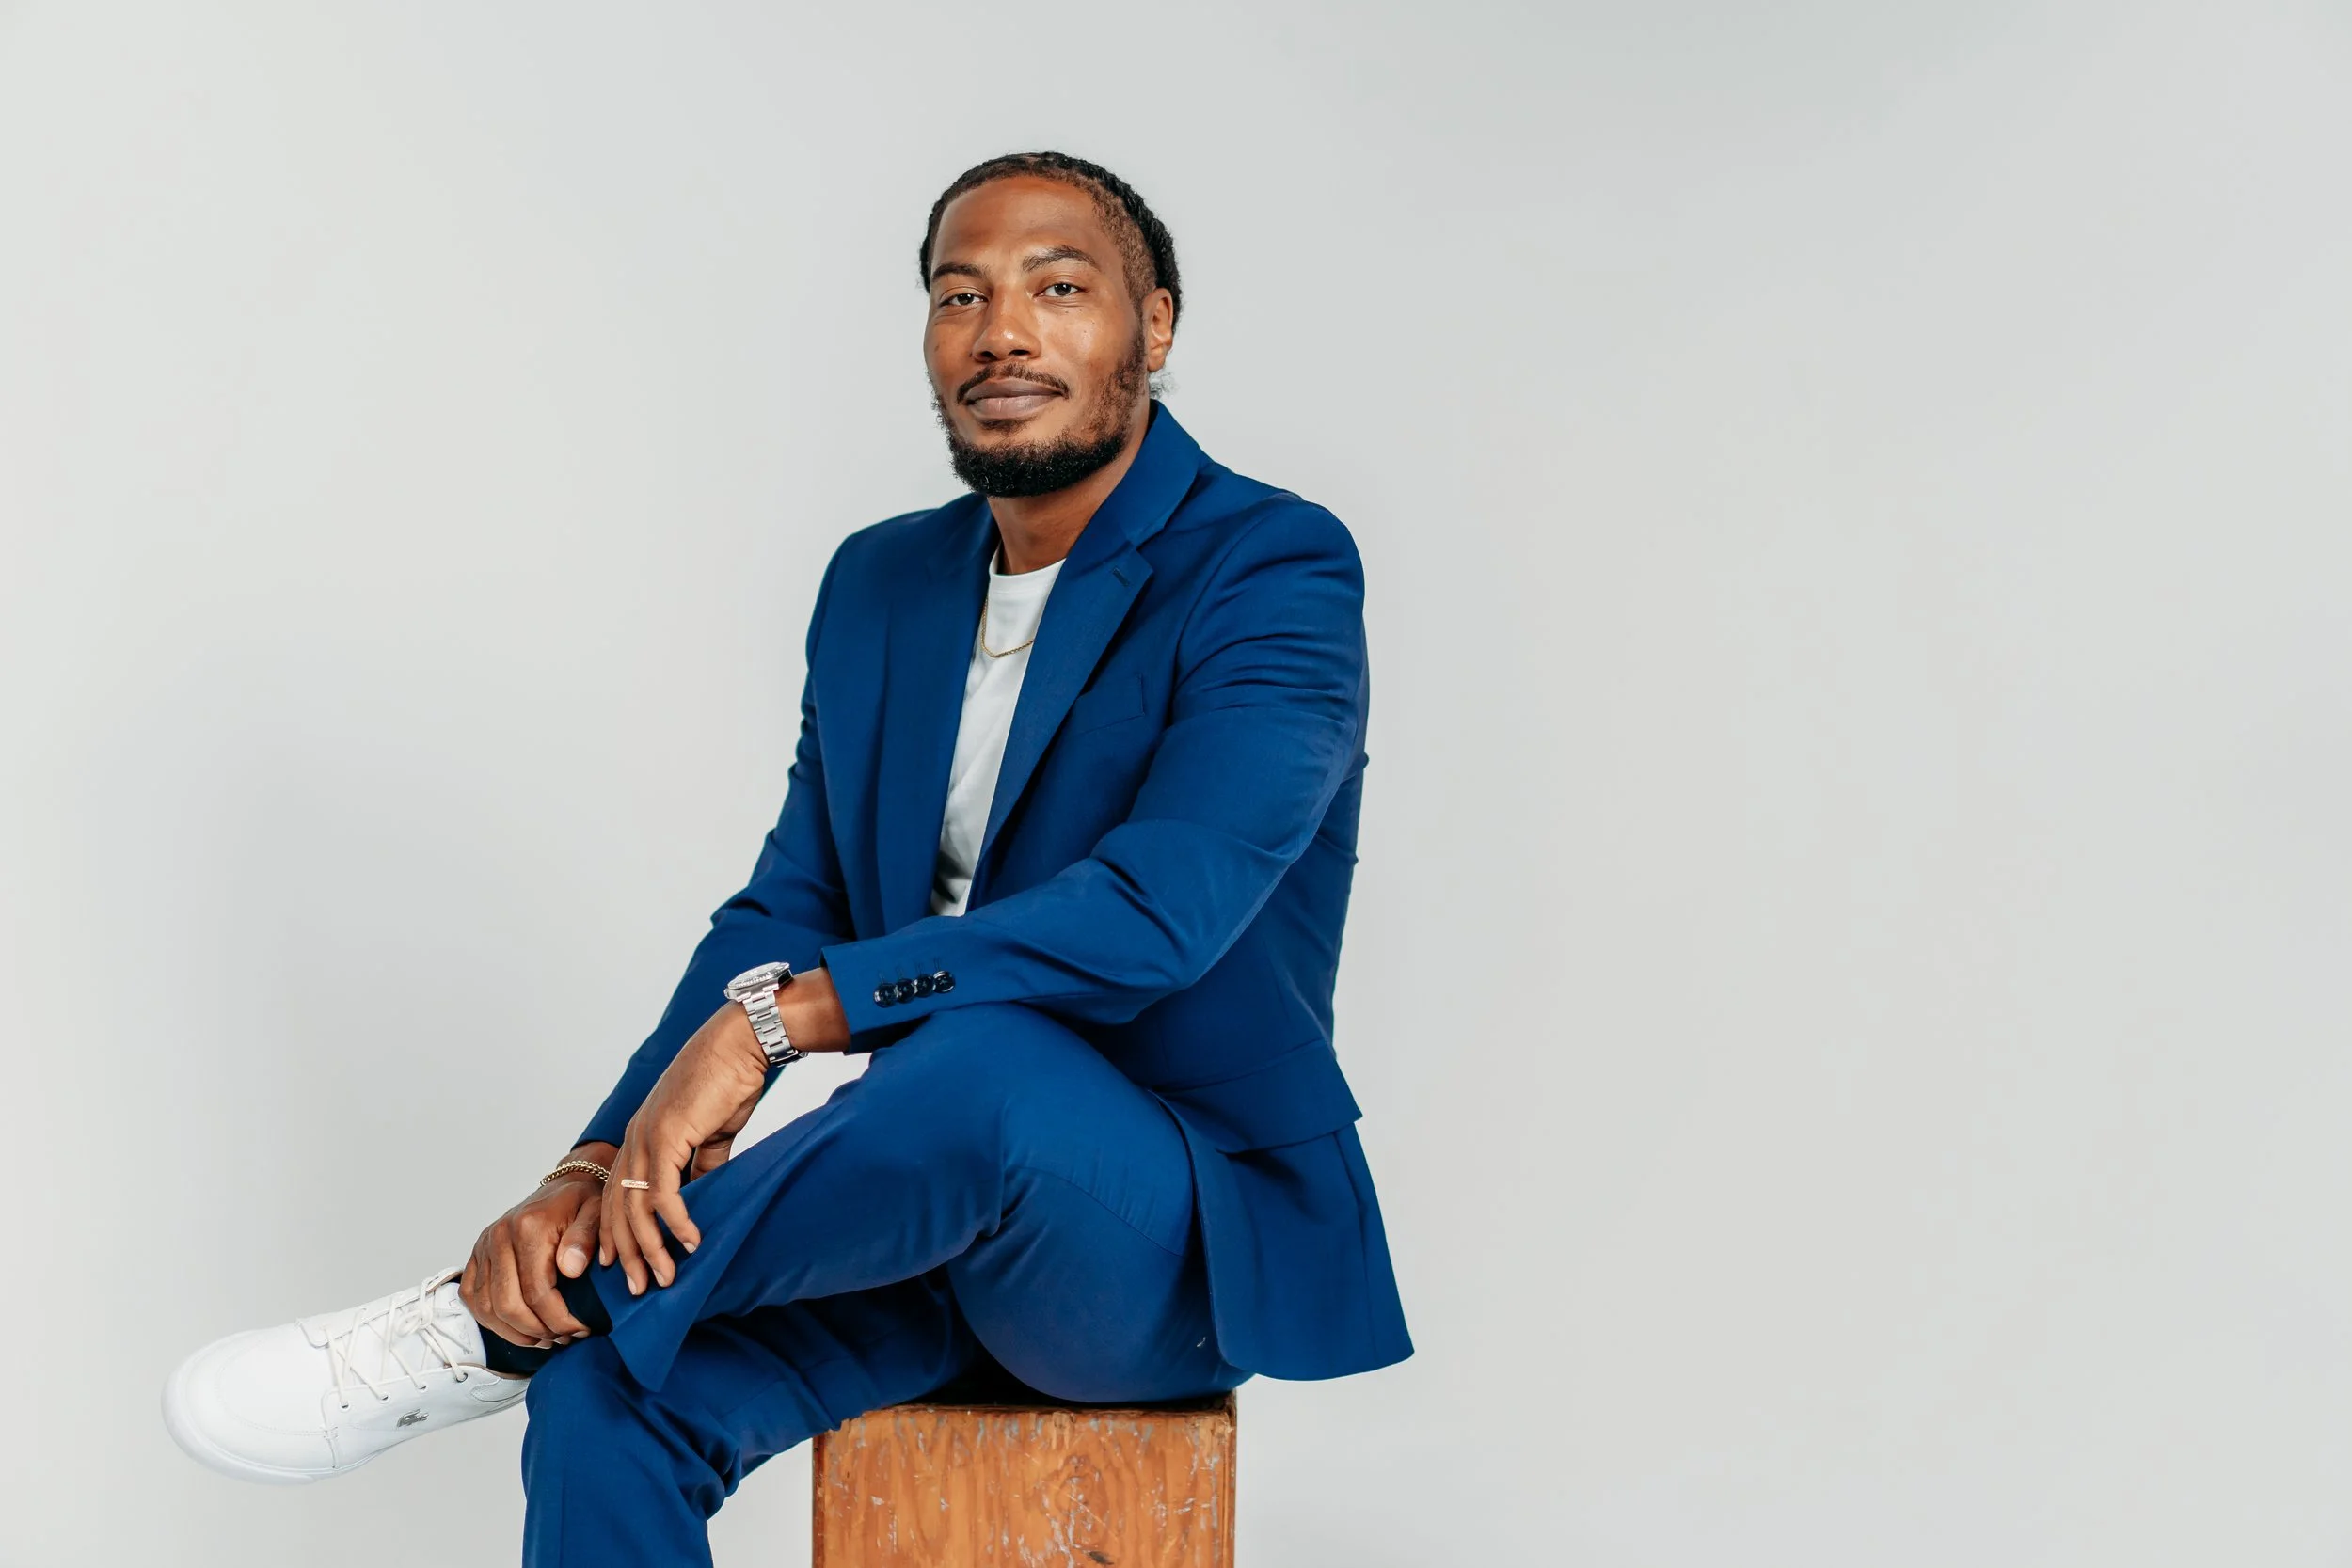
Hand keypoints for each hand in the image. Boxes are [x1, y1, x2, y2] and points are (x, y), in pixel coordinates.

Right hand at [460, 1145, 614, 1348]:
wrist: (565, 1186)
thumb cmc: (583, 1202)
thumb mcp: (597, 1213)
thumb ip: (585, 1239)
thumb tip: (570, 1269)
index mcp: (528, 1227)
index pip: (537, 1292)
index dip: (559, 1320)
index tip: (580, 1330)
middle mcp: (498, 1236)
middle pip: (508, 1305)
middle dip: (538, 1331)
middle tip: (563, 1338)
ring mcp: (483, 1246)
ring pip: (487, 1308)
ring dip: (515, 1332)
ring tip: (545, 1338)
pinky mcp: (475, 1256)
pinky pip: (472, 1298)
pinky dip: (492, 1320)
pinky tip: (519, 1327)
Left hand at [600, 1002, 770, 1295]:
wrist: (740, 1043)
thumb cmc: (728, 1081)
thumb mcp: (711, 1134)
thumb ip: (703, 1166)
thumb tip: (704, 1198)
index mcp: (640, 1138)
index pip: (618, 1197)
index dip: (617, 1234)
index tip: (623, 1267)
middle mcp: (634, 1140)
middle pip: (619, 1210)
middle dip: (628, 1254)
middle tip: (640, 1289)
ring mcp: (646, 1137)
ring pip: (637, 1208)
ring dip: (650, 1248)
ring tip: (665, 1278)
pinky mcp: (667, 1136)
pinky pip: (664, 1192)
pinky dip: (675, 1222)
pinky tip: (690, 1241)